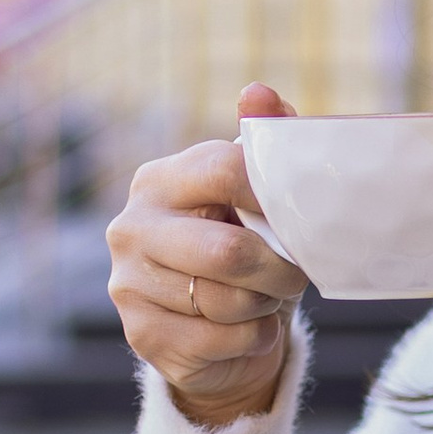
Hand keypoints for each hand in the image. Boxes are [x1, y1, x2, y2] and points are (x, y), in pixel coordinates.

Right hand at [106, 82, 307, 424]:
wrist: (216, 334)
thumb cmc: (242, 251)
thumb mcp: (256, 198)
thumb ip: (264, 140)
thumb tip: (257, 93)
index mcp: (160, 180)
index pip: (224, 172)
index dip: (274, 197)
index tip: (303, 217)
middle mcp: (132, 227)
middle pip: (228, 252)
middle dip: (279, 270)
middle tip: (296, 274)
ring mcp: (129, 283)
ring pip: (225, 302)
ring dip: (264, 306)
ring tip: (265, 299)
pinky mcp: (141, 335)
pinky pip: (219, 340)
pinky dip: (251, 340)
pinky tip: (246, 331)